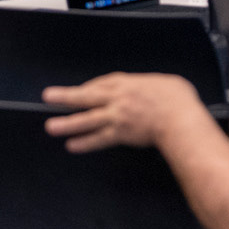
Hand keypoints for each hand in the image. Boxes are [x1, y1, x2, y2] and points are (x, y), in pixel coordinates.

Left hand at [42, 73, 206, 152]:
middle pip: (87, 96)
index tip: (80, 91)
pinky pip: (99, 139)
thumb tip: (153, 89)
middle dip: (66, 96)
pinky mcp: (121, 133)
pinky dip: (85, 143)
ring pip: (87, 119)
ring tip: (51, 127)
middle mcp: (118, 98)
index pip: (103, 83)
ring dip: (67, 123)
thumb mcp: (165, 82)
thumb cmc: (179, 100)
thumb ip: (151, 86)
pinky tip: (72, 145)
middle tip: (48, 97)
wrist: (180, 119)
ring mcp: (118, 116)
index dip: (89, 87)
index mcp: (129, 83)